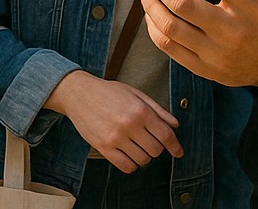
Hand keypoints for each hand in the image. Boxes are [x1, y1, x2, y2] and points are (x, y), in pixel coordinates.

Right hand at [43, 70, 181, 172]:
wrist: (78, 93)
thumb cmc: (108, 92)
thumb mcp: (135, 93)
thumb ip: (157, 110)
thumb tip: (175, 125)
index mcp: (140, 110)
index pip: (165, 136)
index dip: (175, 146)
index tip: (178, 152)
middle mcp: (129, 125)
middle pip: (156, 150)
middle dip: (157, 148)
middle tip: (149, 141)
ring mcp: (115, 137)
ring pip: (142, 160)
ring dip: (144, 156)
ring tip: (137, 145)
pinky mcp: (103, 147)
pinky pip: (126, 166)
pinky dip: (132, 164)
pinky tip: (129, 154)